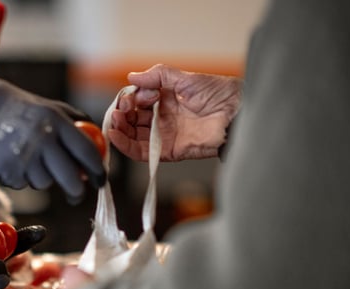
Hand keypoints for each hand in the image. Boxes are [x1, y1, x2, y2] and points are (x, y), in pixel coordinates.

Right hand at [0, 68, 105, 202]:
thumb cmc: (20, 110)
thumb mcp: (49, 107)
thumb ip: (74, 122)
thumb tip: (98, 146)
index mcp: (57, 122)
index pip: (87, 152)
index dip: (98, 170)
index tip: (101, 181)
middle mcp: (43, 140)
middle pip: (70, 178)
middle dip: (76, 192)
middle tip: (76, 196)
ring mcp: (25, 157)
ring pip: (44, 183)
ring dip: (39, 178)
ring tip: (26, 159)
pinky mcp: (8, 170)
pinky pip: (22, 184)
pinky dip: (19, 177)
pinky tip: (10, 159)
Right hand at [109, 64, 242, 161]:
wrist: (236, 114)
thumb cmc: (218, 94)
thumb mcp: (184, 78)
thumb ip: (157, 76)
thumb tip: (132, 77)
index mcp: (166, 100)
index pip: (137, 101)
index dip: (131, 98)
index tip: (133, 95)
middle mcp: (163, 118)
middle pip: (132, 120)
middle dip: (122, 114)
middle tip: (121, 110)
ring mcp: (164, 135)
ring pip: (133, 135)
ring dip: (119, 129)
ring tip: (114, 120)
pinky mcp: (167, 151)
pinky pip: (141, 152)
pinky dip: (125, 145)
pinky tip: (115, 136)